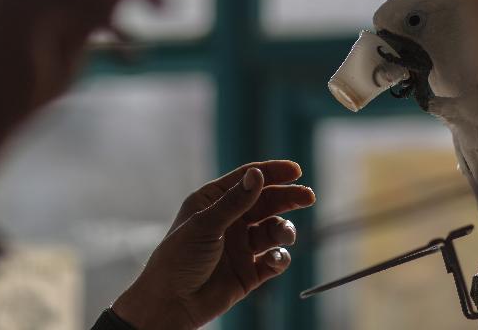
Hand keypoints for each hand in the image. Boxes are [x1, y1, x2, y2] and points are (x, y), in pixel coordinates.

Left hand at [113, 161, 315, 329]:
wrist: (170, 305)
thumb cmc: (178, 260)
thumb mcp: (205, 225)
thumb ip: (235, 202)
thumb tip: (258, 175)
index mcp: (214, 202)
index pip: (248, 180)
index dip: (273, 173)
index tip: (295, 171)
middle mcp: (230, 221)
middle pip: (267, 203)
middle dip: (289, 199)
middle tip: (308, 197)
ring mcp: (241, 246)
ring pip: (274, 230)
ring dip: (284, 230)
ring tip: (285, 235)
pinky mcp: (249, 272)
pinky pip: (274, 260)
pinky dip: (280, 258)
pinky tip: (275, 259)